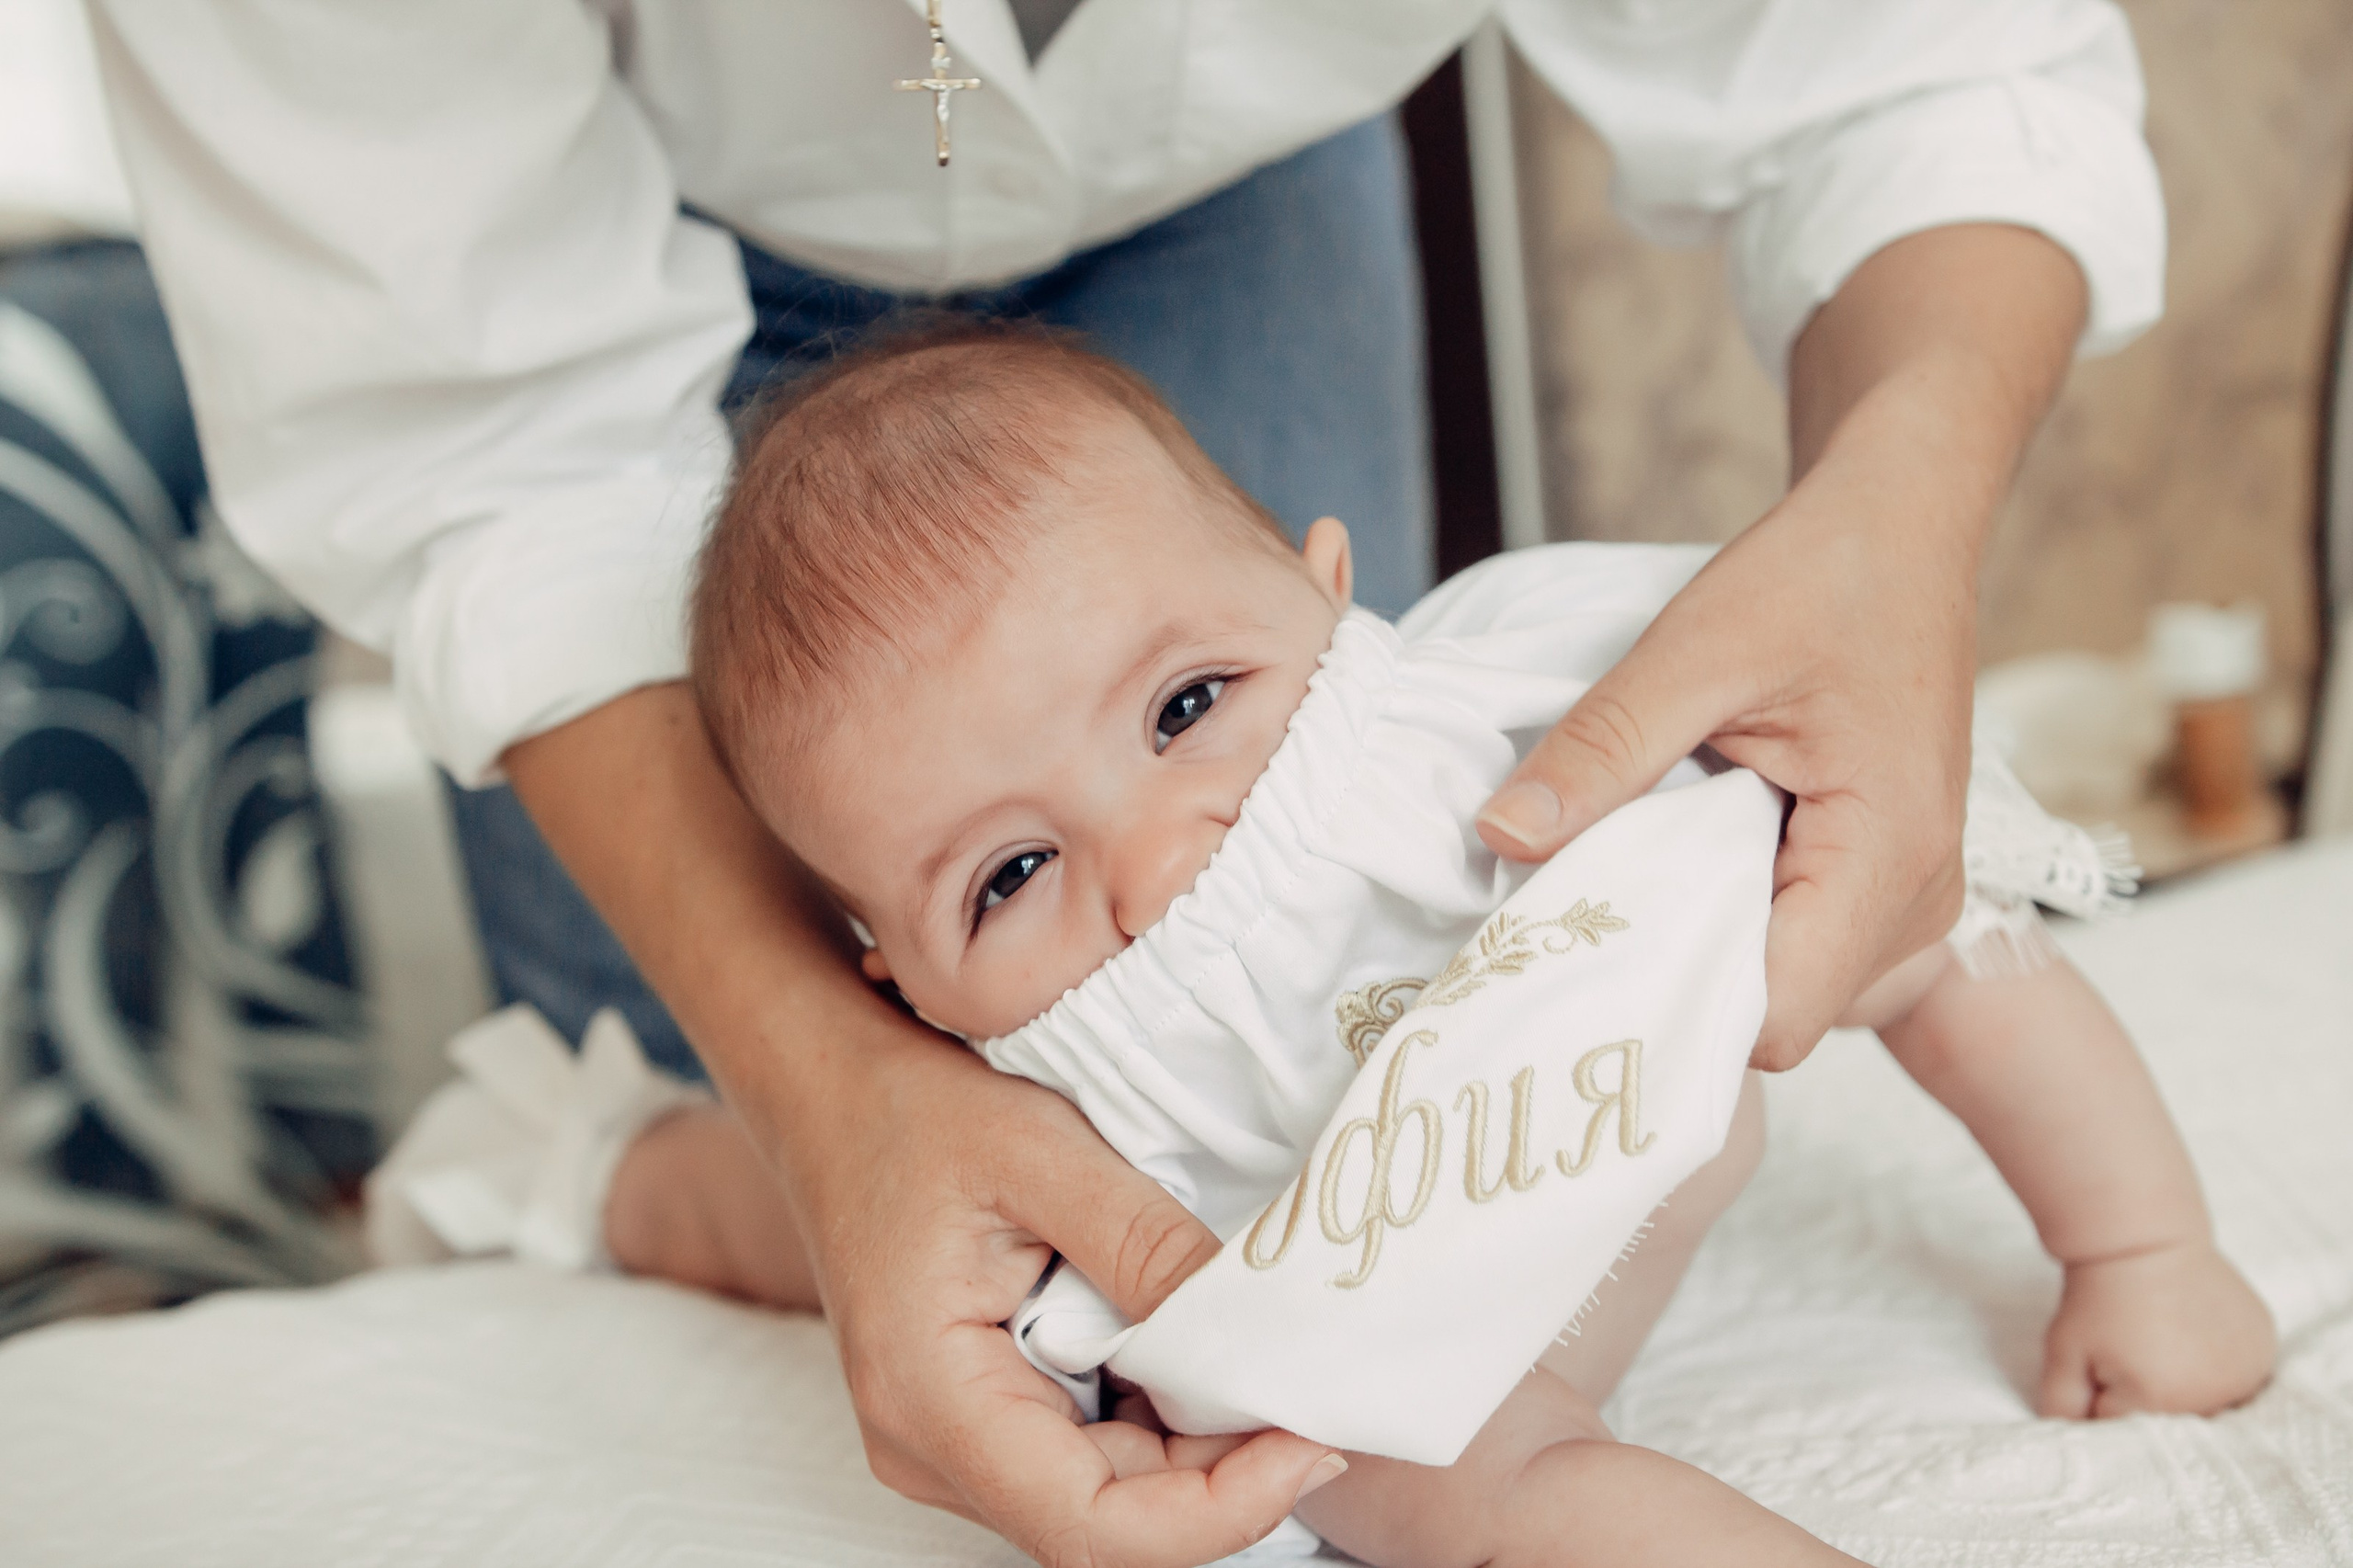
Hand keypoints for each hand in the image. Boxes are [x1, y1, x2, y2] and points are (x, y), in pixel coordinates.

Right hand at [508, 686, 1337, 1567]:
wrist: (827, 1083)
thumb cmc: (913, 1106)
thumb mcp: (1040, 1152)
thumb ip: (1144, 1244)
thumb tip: (1256, 1324)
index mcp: (932, 1400)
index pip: (1093, 1527)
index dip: (1221, 1512)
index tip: (1314, 1441)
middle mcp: (930, 1447)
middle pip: (1108, 1525)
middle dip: (1228, 1478)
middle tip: (1320, 1397)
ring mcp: (949, 1440)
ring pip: (1105, 1499)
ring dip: (1201, 1454)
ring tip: (1276, 1371)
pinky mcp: (976, 1414)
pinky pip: (1087, 1453)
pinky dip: (1162, 1421)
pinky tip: (1208, 1355)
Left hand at [1476, 224, 2090, 1070]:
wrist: (1899, 526)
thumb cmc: (1819, 576)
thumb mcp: (1691, 653)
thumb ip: (1601, 753)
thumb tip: (1502, 836)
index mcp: (1890, 857)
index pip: (1773, 1019)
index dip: (1669, 1005)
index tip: (1579, 960)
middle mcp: (1920, 902)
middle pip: (1773, 1016)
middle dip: (1674, 976)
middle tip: (1583, 907)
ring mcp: (1911, 902)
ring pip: (1782, 989)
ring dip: (1701, 943)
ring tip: (1638, 861)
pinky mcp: (1885, 885)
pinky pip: (1797, 946)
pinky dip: (1732, 917)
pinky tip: (1683, 853)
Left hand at [2039, 1240, 2275, 1417]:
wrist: (2142, 1238)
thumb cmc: (2097, 1297)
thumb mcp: (2061, 1354)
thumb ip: (2062, 1408)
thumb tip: (2076, 1440)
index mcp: (2161, 1403)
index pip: (2124, 1427)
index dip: (2103, 1392)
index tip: (2102, 1357)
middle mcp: (2214, 1396)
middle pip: (2171, 1420)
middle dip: (2144, 1392)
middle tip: (2133, 1343)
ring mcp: (2247, 1372)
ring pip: (2207, 1402)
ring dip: (2185, 1382)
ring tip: (2164, 1336)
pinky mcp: (2263, 1349)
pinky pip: (2236, 1376)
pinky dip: (2216, 1363)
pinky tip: (2194, 1330)